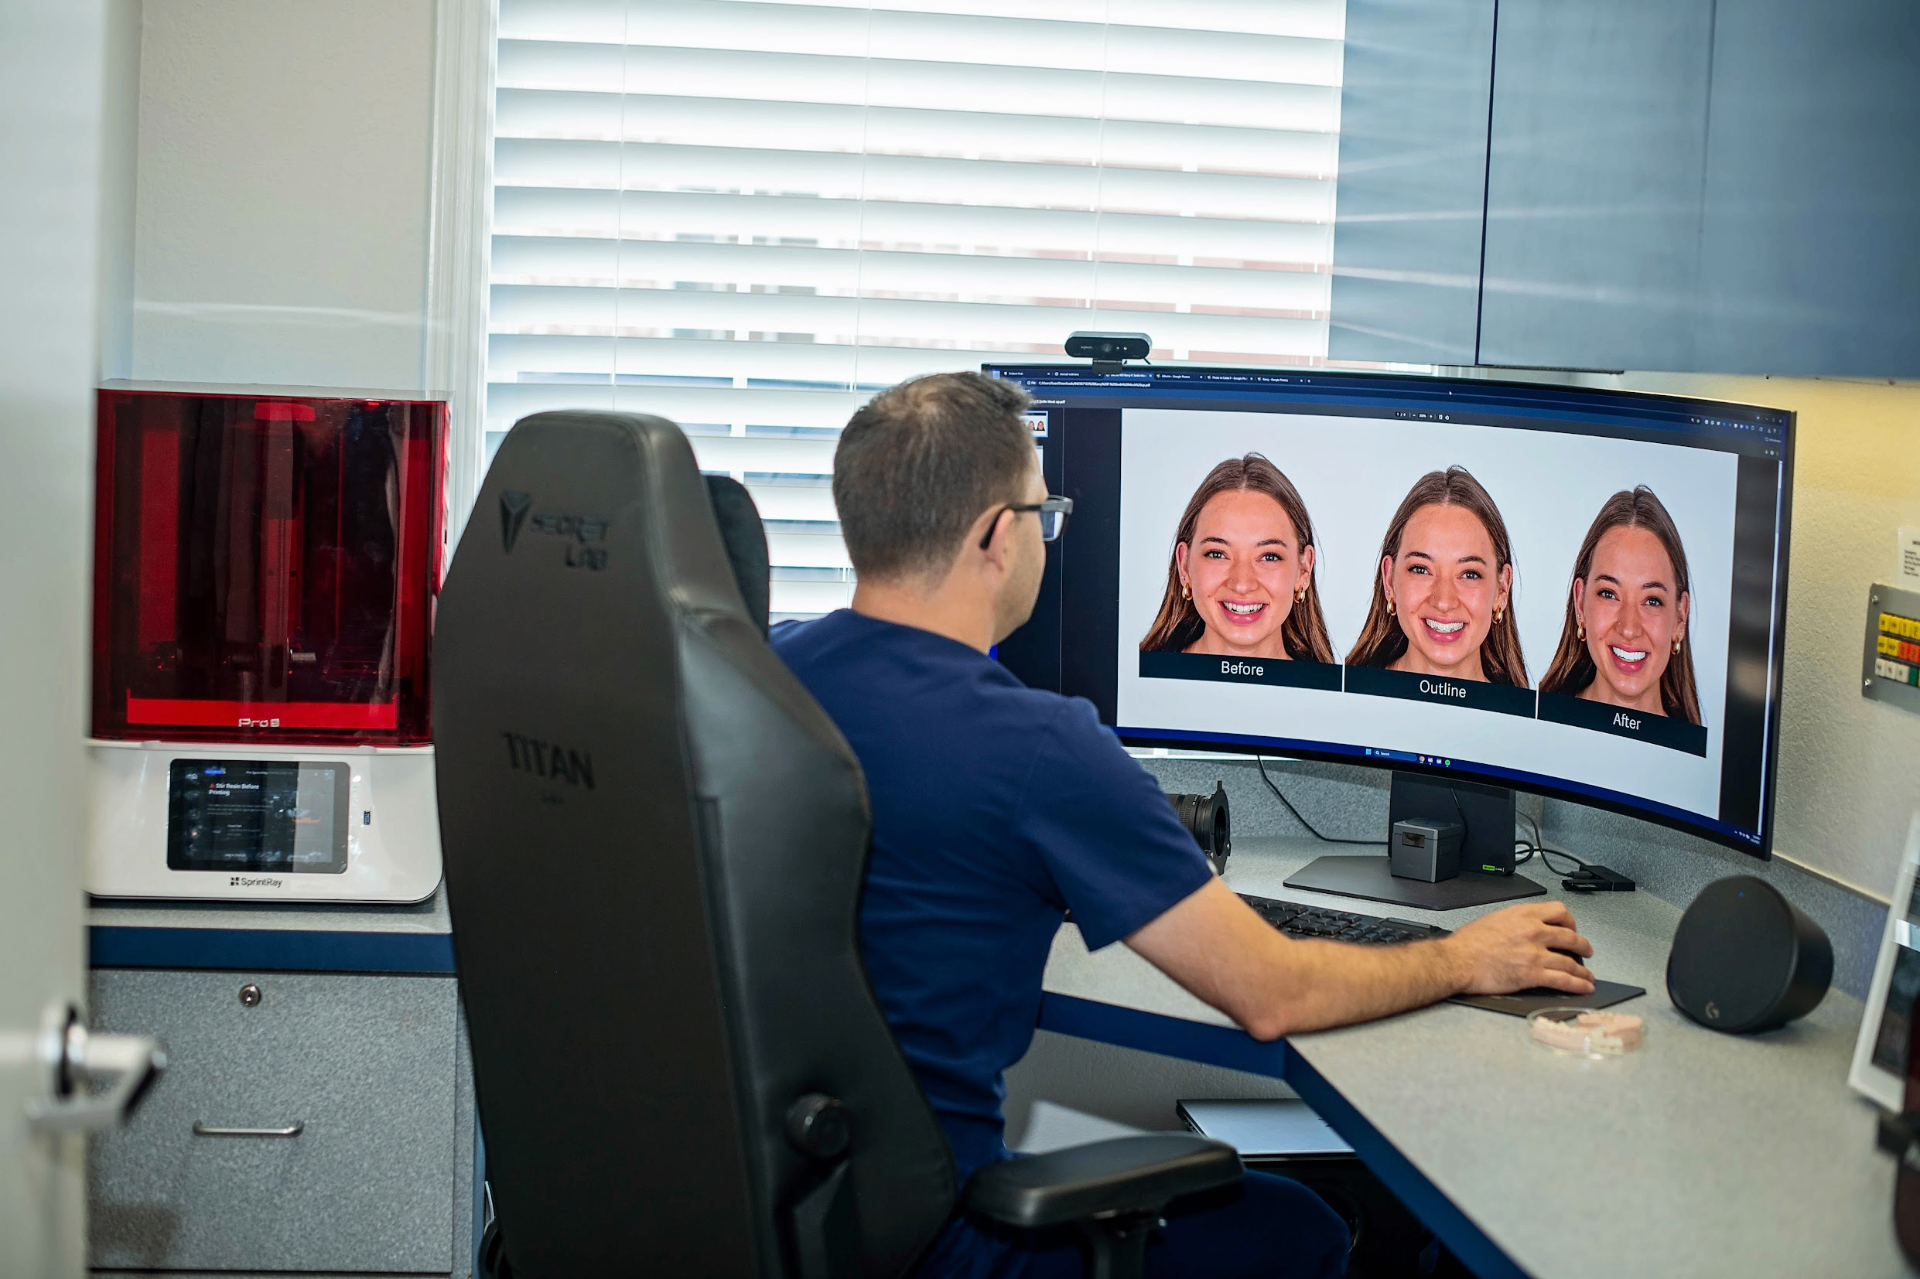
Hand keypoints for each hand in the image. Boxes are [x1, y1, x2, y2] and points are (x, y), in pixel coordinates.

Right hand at [1442, 901, 1594, 995]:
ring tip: (1587, 975)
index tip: (1571, 928)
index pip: (1559, 911)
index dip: (1571, 921)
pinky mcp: (1533, 974)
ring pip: (1571, 961)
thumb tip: (1526, 928)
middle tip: (1585, 951)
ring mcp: (1535, 953)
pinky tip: (1583, 987)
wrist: (1458, 960)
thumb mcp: (1494, 919)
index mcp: (1523, 915)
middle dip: (1582, 945)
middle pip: (1571, 936)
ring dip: (1583, 970)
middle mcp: (1533, 931)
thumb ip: (1516, 922)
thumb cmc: (1468, 943)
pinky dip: (1578, 984)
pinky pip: (1564, 979)